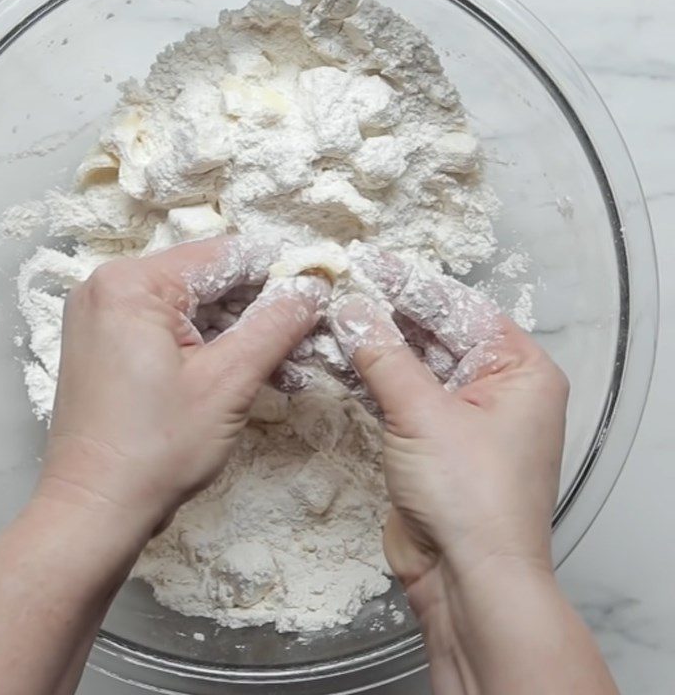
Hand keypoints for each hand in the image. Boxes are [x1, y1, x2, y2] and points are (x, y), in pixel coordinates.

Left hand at [36, 235, 329, 544]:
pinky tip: (251, 371)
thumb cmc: (156, 449)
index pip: (223, 256)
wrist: (95, 511)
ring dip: (241, 334)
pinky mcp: (108, 346)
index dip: (278, 270)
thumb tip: (313, 287)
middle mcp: (109, 288)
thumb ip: (276, 324)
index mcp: (131, 283)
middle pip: (207, 281)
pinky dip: (210, 348)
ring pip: (193, 309)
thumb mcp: (229, 381)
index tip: (321, 283)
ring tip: (290, 363)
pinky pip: (171, 330)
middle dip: (261, 310)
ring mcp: (104, 317)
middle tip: (309, 334)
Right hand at [328, 258, 567, 604]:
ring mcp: (461, 415)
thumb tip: (350, 308)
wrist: (467, 581)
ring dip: (369, 345)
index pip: (458, 308)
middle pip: (432, 333)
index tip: (366, 263)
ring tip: (326, 315)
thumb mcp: (424, 413)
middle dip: (384, 313)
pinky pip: (397, 396)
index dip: (409, 284)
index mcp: (519, 369)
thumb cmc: (472, 498)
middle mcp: (495, 387)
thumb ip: (383, 355)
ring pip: (410, 364)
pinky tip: (333, 356)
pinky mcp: (429, 440)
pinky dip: (367, 379)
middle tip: (338, 286)